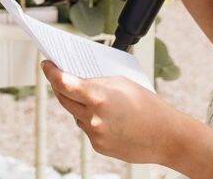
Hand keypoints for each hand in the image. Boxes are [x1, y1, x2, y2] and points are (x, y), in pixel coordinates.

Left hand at [43, 63, 178, 164]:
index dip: (51, 72)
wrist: (166, 137)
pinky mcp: (99, 147)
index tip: (46, 65)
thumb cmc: (148, 105)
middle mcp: (93, 118)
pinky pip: (87, 129)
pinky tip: (106, 117)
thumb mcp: (122, 83)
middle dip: (60, 87)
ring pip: (76, 115)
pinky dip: (91, 120)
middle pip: (64, 99)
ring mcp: (95, 134)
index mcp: (98, 97)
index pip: (64, 83)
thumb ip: (98, 82)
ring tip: (90, 97)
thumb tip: (79, 80)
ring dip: (78, 105)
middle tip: (58, 76)